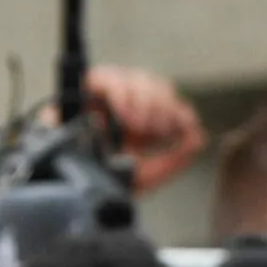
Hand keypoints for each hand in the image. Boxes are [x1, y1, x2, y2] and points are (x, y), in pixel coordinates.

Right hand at [81, 65, 206, 192]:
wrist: (67, 189)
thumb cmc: (102, 181)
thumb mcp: (147, 174)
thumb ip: (176, 158)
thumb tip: (200, 136)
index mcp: (139, 119)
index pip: (166, 98)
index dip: (177, 108)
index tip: (184, 125)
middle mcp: (122, 104)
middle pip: (152, 84)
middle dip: (161, 106)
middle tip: (157, 129)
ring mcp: (102, 96)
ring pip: (132, 78)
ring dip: (142, 101)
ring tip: (139, 126)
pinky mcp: (80, 92)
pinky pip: (103, 79)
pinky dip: (120, 95)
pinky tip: (123, 117)